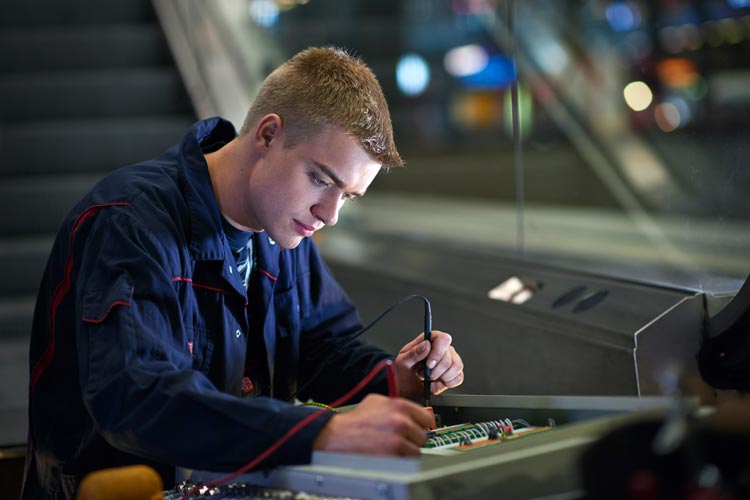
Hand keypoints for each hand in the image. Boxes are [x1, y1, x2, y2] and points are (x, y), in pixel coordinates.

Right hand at [312, 394, 431, 455]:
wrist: (339, 436)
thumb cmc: (356, 420)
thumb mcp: (377, 401)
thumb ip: (397, 404)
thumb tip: (414, 412)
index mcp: (399, 406)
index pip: (427, 419)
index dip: (421, 425)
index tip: (418, 429)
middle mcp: (401, 422)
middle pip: (422, 437)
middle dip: (413, 439)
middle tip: (400, 439)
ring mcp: (397, 440)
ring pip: (416, 451)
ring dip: (407, 452)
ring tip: (392, 448)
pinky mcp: (392, 456)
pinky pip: (406, 462)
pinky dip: (399, 460)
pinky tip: (388, 454)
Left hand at [394, 330, 463, 398]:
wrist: (406, 387)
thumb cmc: (403, 371)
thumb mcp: (402, 362)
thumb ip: (413, 353)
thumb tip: (426, 345)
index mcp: (430, 340)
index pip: (443, 339)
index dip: (438, 352)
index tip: (429, 365)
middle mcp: (443, 348)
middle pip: (449, 357)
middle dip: (436, 371)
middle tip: (423, 375)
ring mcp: (451, 360)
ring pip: (456, 367)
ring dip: (442, 377)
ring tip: (430, 378)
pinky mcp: (455, 373)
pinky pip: (459, 377)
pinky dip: (448, 383)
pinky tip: (437, 382)